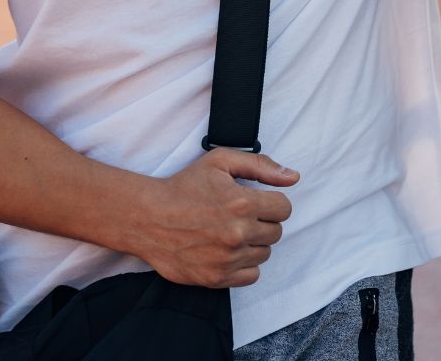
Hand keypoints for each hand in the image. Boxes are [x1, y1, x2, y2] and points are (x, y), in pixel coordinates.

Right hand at [121, 147, 297, 288]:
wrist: (147, 218)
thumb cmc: (183, 187)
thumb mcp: (220, 162)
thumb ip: (260, 165)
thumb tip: (293, 177)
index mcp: (242, 203)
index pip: (284, 208)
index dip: (271, 203)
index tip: (254, 202)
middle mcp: (238, 233)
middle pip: (276, 232)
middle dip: (262, 222)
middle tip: (238, 216)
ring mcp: (227, 258)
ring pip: (264, 253)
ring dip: (253, 243)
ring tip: (229, 232)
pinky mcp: (216, 277)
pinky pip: (251, 275)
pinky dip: (243, 265)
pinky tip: (227, 251)